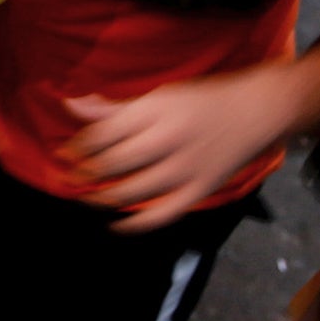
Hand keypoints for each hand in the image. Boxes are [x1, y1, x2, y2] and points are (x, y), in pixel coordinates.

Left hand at [61, 74, 286, 234]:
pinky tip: (116, 225)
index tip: (64, 153)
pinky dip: (136, 225)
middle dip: (84, 174)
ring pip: (132, 191)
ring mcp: (186, 169)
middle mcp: (169, 140)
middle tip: (69, 178)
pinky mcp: (200, 191)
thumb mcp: (158, 95)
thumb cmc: (202, 100)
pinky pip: (162, 215)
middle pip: (113, 164)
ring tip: (85, 197)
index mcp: (156, 111)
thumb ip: (115, 106)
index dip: (78, 147)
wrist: (255, 112)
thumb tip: (72, 105)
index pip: (103, 133)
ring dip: (102, 198)